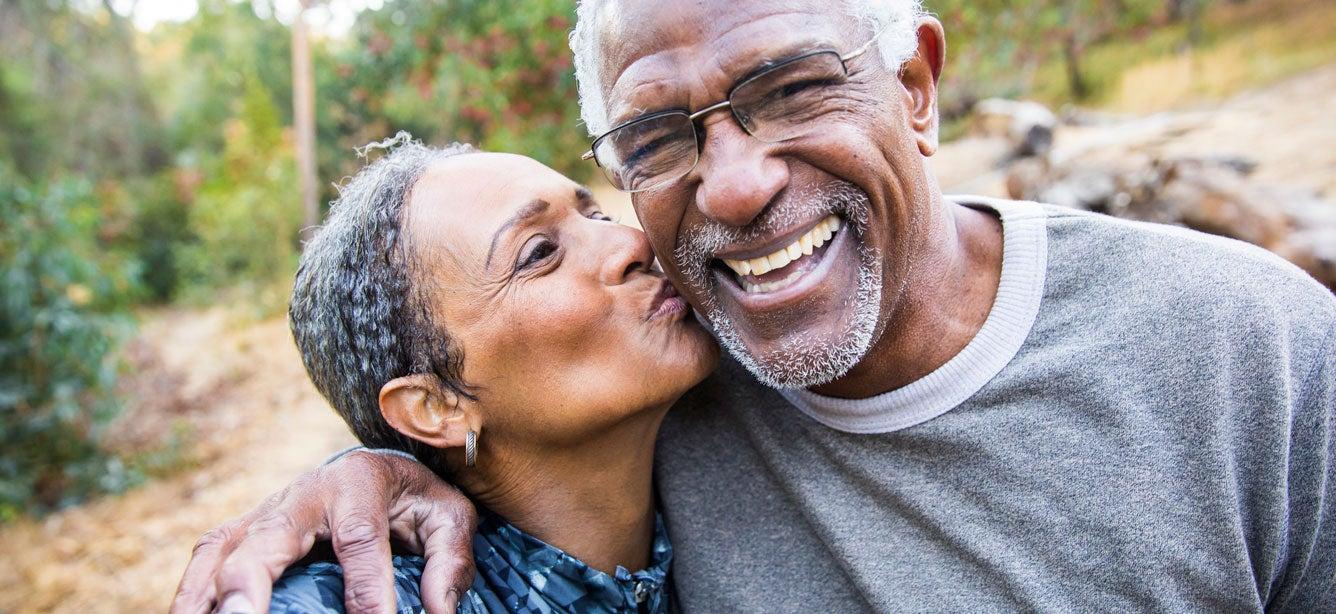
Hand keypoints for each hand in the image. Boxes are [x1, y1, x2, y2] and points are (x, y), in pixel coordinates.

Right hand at [170, 450, 476, 613]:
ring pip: (224, 548)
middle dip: (252, 583)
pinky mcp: (244, 528)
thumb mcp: (449, 518)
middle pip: (270, 537)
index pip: (359, 539)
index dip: (365, 589)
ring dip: (206, 594)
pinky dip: (191, 592)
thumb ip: (449, 561)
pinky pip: (207, 558)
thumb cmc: (415, 500)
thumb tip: (439, 613)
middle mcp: (304, 491)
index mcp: (360, 482)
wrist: (378, 467)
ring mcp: (266, 509)